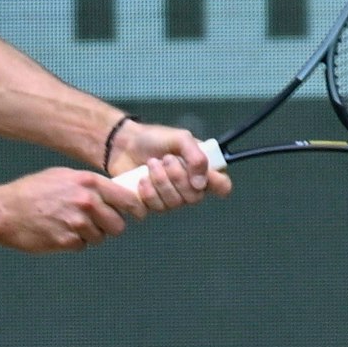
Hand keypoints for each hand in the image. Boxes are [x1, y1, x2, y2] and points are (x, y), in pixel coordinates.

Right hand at [0, 167, 148, 252]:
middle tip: (95, 224)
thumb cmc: (32, 192)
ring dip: (89, 235)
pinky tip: (57, 232)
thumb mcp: (62, 177)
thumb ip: (88, 185)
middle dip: (109, 226)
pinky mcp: (67, 241)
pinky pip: (82, 246)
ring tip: (68, 225)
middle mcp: (86, 201)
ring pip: (101, 237)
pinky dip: (73, 242)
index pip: (127, 199)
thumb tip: (112, 194)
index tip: (136, 215)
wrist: (4, 212)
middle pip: (118, 224)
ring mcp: (77, 222)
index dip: (134, 210)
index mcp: (88, 182)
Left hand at [107, 120, 233, 206]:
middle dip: (178, 177)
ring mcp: (171, 198)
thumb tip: (201, 183)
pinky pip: (156, 208)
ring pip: (174, 203)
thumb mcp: (180, 138)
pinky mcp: (152, 205)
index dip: (217, 185)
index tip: (204, 177)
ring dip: (161, 181)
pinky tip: (141, 179)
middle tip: (166, 159)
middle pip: (195, 197)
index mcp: (201, 169)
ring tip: (151, 164)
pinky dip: (148, 192)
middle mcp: (190, 187)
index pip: (222, 186)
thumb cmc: (155, 139)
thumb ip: (196, 156)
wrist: (124, 143)